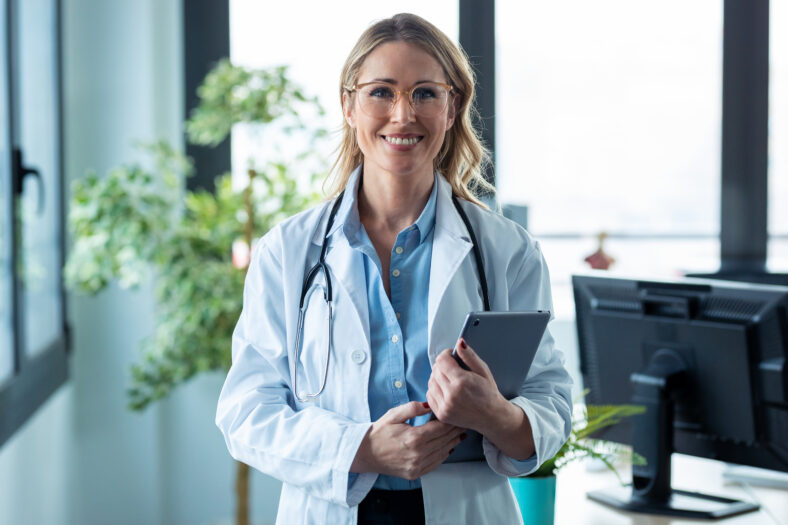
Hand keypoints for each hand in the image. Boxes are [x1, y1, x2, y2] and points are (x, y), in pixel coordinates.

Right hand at [350, 401, 465, 479]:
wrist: (365, 453)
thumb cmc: (379, 432)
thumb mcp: (394, 415)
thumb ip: (413, 408)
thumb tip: (430, 404)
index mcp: (414, 438)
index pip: (441, 428)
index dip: (451, 421)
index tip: (457, 414)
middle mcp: (418, 454)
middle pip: (445, 440)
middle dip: (455, 430)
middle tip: (463, 422)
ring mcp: (417, 466)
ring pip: (443, 452)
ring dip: (453, 442)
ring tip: (460, 434)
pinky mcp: (415, 473)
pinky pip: (436, 463)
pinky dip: (444, 454)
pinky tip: (448, 447)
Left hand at [426, 339, 509, 432]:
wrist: (491, 416)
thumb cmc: (488, 393)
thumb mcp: (483, 370)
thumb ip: (469, 356)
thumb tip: (459, 343)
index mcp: (462, 382)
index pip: (441, 360)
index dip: (446, 354)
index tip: (452, 355)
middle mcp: (451, 395)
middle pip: (435, 371)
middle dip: (442, 365)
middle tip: (452, 367)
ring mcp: (445, 406)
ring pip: (430, 382)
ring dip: (437, 377)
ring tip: (449, 378)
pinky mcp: (441, 414)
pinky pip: (429, 395)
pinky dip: (435, 389)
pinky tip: (445, 389)